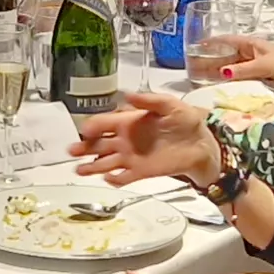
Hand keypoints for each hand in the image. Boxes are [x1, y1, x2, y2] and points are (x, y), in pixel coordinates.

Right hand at [72, 91, 216, 189]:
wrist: (202, 144)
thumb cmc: (186, 121)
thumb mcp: (169, 104)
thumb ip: (148, 100)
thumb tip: (127, 94)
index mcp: (129, 121)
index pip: (104, 123)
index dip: (92, 126)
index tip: (84, 131)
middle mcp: (126, 140)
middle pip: (98, 144)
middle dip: (84, 147)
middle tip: (71, 152)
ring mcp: (132, 157)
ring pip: (106, 162)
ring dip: (92, 166)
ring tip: (79, 170)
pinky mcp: (141, 172)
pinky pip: (124, 177)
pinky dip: (115, 179)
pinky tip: (108, 179)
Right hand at [195, 35, 273, 83]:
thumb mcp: (263, 66)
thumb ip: (242, 70)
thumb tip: (221, 72)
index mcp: (251, 43)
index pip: (227, 40)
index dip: (212, 42)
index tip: (197, 44)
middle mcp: (251, 51)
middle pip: (226, 53)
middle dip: (210, 58)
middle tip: (193, 63)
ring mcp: (254, 62)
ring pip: (231, 64)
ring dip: (216, 68)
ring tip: (199, 74)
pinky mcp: (258, 73)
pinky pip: (238, 73)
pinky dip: (227, 76)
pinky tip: (218, 81)